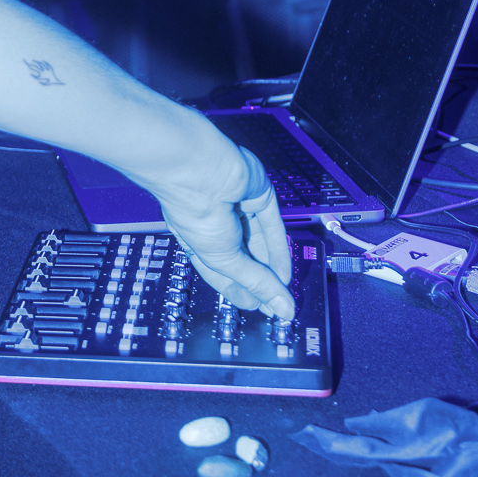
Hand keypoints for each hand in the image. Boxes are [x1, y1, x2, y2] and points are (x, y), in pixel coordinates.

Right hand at [158, 146, 293, 318]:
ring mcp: (238, 206)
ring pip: (260, 241)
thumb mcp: (224, 259)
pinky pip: (272, 224)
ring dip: (272, 268)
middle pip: (244, 257)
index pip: (221, 270)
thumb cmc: (192, 210)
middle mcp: (218, 222)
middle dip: (260, 282)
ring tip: (285, 295)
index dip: (239, 290)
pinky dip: (280, 248)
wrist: (197, 169)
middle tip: (275, 306)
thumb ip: (255, 283)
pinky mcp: (257, 192)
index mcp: (197, 237)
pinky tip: (286, 271)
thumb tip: (279, 308)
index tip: (255, 307)